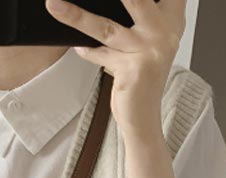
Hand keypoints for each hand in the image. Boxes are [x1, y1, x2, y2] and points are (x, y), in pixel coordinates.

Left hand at [44, 0, 186, 137]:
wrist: (144, 117)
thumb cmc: (141, 75)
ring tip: (54, 4)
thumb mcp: (145, 38)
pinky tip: (76, 46)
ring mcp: (149, 51)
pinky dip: (86, 51)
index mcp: (171, 17)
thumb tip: (100, 1)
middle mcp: (164, 31)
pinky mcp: (133, 72)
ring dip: (76, 15)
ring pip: (106, 27)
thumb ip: (137, 12)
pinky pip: (99, 55)